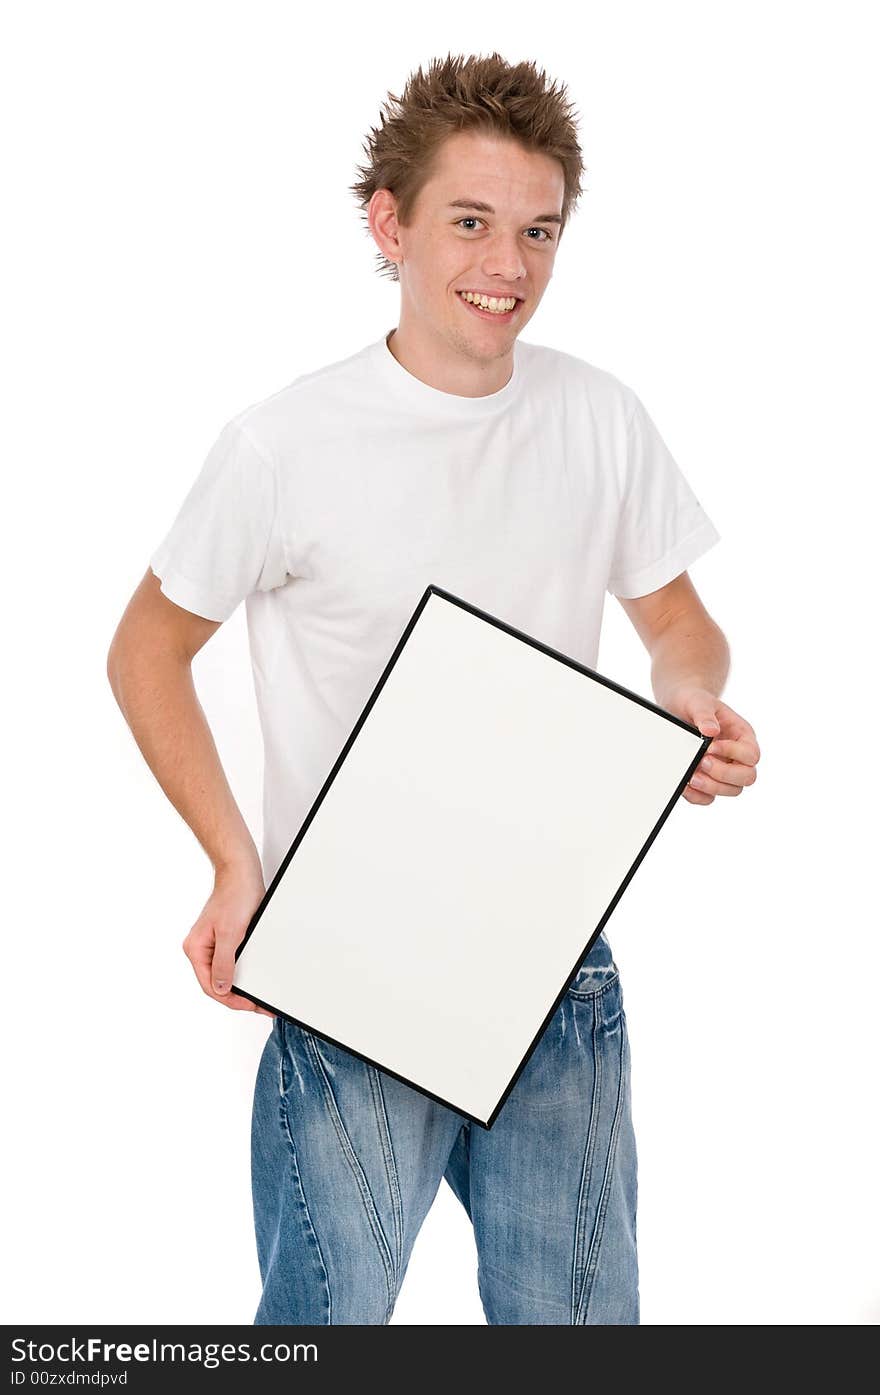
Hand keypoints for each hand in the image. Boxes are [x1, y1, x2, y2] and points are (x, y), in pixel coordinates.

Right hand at [182, 860, 274, 1015]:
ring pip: (225, 974)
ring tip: (259, 995)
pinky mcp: (225, 938)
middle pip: (218, 983)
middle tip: (260, 1005)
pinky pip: (232, 962)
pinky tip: (256, 977)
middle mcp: (201, 949)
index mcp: (196, 949)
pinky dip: (244, 972)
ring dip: (242, 985)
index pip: (211, 986)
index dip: (232, 999)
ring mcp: (213, 944)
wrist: (242, 872)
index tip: (251, 1004)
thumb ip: (224, 962)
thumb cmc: (234, 896)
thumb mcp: (231, 933)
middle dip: (239, 996)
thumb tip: (221, 988)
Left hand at [663, 687, 760, 805]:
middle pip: (748, 777)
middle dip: (724, 773)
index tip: (710, 746)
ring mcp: (724, 770)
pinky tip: (685, 785)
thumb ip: (704, 714)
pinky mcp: (707, 780)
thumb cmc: (694, 703)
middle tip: (702, 762)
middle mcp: (738, 756)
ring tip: (692, 776)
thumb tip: (711, 731)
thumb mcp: (698, 702)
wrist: (677, 708)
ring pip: (732, 790)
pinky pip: (709, 798)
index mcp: (742, 736)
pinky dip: (698, 796)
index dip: (733, 754)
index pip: (751, 754)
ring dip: (712, 787)